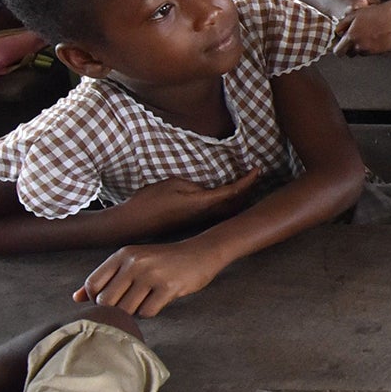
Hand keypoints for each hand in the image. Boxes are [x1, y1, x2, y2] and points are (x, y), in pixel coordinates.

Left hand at [74, 239, 226, 316]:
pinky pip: (147, 313)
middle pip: (106, 302)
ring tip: (146, 299)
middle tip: (130, 302)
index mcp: (123, 254)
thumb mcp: (133, 262)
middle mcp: (134, 262)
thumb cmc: (163, 260)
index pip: (92, 285)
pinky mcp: (168, 288)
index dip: (97, 299)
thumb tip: (75, 298)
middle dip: (115, 309)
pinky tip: (159, 300)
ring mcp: (151, 275)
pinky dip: (150, 312)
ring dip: (134, 311)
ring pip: (126, 310)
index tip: (112, 299)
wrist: (201, 253)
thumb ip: (105, 278)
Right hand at [117, 168, 263, 231]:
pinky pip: (216, 213)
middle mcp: (204, 215)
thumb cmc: (150, 201)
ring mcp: (198, 221)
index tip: (257, 168)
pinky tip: (225, 197)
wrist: (133, 223)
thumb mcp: (174, 184)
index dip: (248, 180)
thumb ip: (195, 186)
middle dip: (248, 191)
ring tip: (245, 184)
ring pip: (227, 211)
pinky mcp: (191, 223)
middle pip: (235, 205)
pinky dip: (225, 204)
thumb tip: (206, 191)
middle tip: (255, 175)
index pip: (233, 191)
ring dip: (237, 199)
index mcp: (202, 203)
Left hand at [333, 0, 390, 55]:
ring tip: (367, 35)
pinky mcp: (380, 51)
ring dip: (361, 46)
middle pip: (350, 54)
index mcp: (352, 37)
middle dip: (350, 48)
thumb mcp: (355, 14)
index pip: (338, 52)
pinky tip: (374, 36)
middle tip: (355, 37)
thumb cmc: (374, 13)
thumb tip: (338, 32)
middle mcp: (360, 46)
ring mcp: (371, 50)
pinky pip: (372, 52)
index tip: (340, 46)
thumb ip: (343, 24)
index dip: (338, 49)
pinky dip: (371, 46)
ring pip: (361, 52)